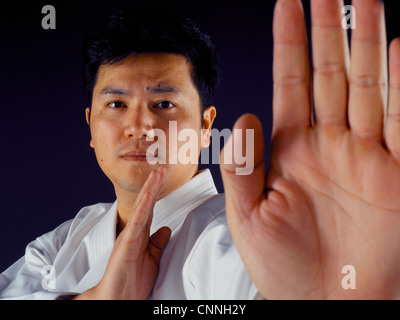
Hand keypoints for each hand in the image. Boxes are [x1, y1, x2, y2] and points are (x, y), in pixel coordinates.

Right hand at [74, 167, 170, 299]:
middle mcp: (135, 231)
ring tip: (158, 172)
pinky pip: (137, 222)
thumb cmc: (133, 281)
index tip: (164, 176)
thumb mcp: (153, 259)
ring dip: (150, 189)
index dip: (158, 192)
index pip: (151, 208)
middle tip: (163, 166)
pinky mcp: (127, 243)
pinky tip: (149, 195)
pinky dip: (143, 207)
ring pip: (142, 207)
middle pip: (147, 203)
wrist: (118, 299)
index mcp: (141, 234)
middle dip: (155, 184)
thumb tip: (167, 228)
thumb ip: (158, 243)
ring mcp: (130, 235)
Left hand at [221, 0, 399, 298]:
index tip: (288, 4)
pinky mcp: (396, 174)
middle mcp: (330, 143)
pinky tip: (399, 51)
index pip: (291, 82)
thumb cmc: (281, 266)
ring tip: (363, 0)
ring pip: (367, 87)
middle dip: (330, 29)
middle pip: (331, 73)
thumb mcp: (247, 215)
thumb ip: (242, 166)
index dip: (290, 44)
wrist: (323, 302)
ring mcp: (365, 155)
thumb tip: (245, 116)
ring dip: (367, 43)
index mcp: (292, 149)